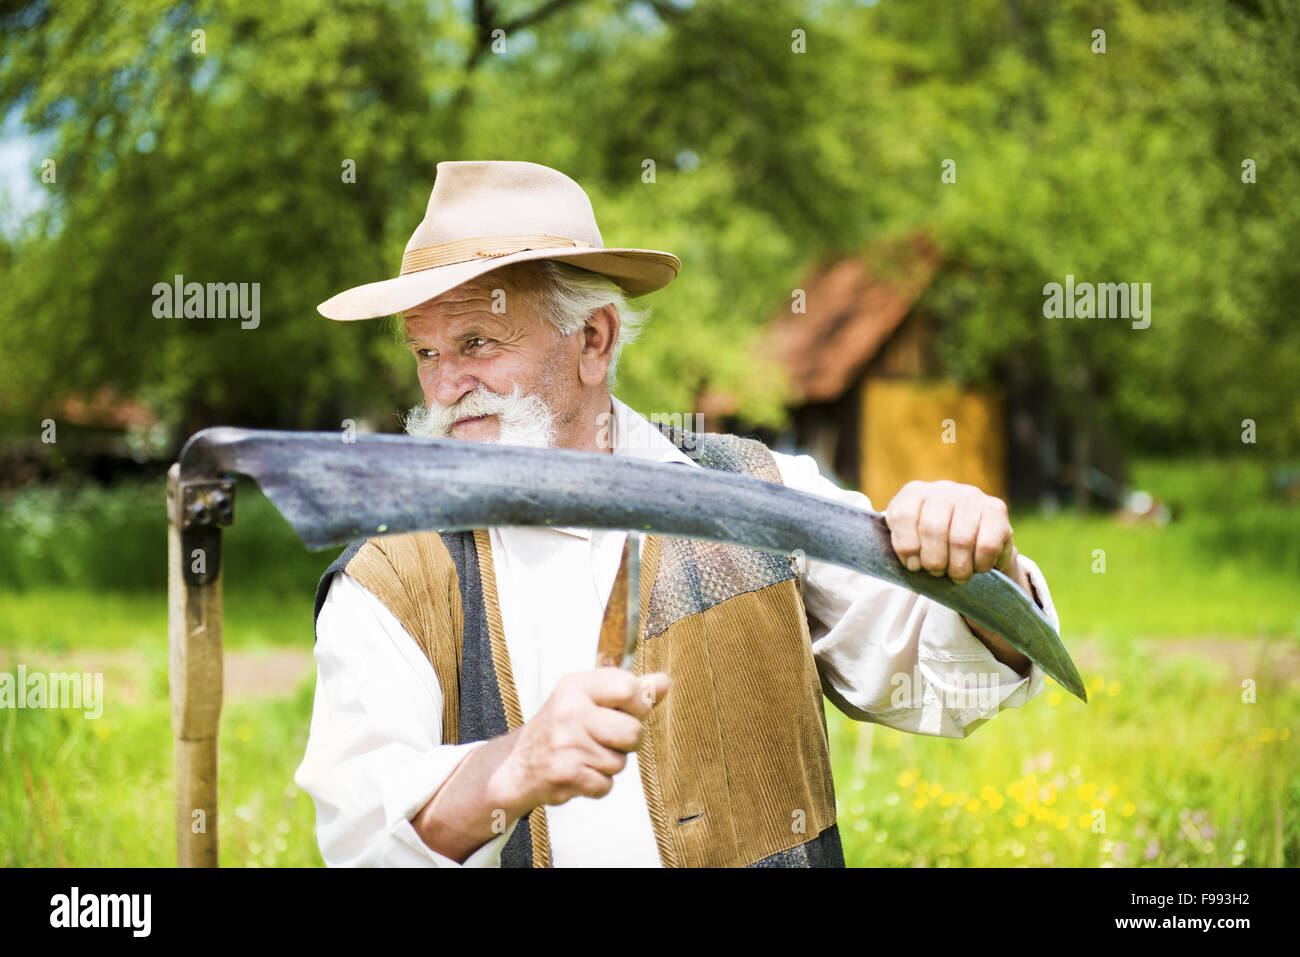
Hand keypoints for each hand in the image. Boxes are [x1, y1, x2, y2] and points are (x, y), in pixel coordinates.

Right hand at [498, 669, 670, 810]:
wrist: (520, 763)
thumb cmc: (563, 726)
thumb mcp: (590, 697)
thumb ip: (630, 691)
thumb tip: (664, 682)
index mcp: (577, 686)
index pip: (628, 688)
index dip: (637, 703)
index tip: (626, 709)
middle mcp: (570, 712)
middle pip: (632, 732)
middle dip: (626, 741)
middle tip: (604, 737)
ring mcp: (566, 744)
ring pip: (620, 762)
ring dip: (609, 763)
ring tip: (587, 754)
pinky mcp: (565, 774)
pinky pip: (606, 784)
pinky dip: (597, 783)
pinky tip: (579, 771)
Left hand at [884, 479, 1025, 586]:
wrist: (976, 541)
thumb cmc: (934, 546)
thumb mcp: (911, 543)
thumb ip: (904, 548)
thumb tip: (912, 562)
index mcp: (914, 494)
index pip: (902, 515)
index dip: (906, 546)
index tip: (913, 565)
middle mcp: (942, 489)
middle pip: (932, 528)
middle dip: (934, 561)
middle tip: (937, 572)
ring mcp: (970, 496)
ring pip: (961, 539)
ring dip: (958, 567)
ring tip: (957, 575)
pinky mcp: (996, 509)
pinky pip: (987, 545)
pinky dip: (981, 564)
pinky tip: (978, 566)